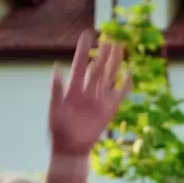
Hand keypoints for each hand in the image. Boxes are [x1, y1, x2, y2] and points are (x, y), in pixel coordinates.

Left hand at [48, 31, 131, 156]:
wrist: (70, 148)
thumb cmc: (59, 130)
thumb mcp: (54, 110)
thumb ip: (56, 91)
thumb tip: (56, 69)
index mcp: (73, 88)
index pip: (79, 64)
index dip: (83, 50)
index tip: (87, 34)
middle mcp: (87, 91)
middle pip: (97, 68)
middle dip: (103, 53)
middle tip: (110, 38)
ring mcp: (99, 99)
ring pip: (108, 77)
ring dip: (114, 63)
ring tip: (120, 48)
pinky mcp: (108, 110)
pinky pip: (119, 94)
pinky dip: (125, 85)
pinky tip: (129, 74)